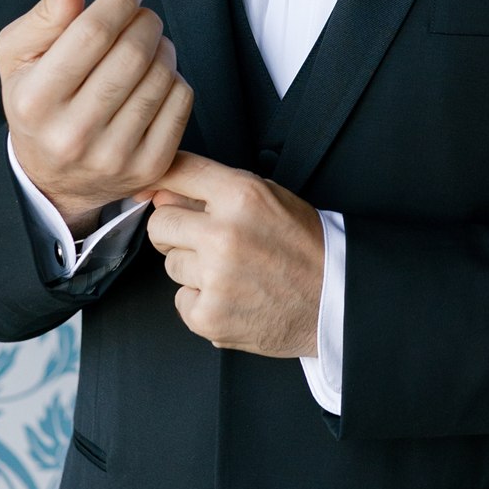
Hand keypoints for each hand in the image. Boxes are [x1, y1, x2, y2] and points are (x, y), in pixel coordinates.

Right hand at [0, 0, 194, 232]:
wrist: (52, 178)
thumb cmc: (36, 101)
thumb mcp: (20, 56)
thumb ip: (47, 13)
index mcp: (35, 101)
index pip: (92, 33)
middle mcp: (72, 135)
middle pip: (133, 53)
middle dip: (145, 21)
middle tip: (141, 16)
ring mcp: (113, 156)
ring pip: (161, 75)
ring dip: (162, 47)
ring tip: (146, 45)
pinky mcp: (148, 168)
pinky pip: (181, 101)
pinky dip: (174, 78)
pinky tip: (153, 79)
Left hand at [141, 152, 324, 359]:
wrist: (335, 300)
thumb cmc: (304, 246)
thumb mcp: (270, 198)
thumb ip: (216, 190)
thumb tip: (161, 192)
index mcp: (241, 195)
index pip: (178, 171)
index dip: (161, 181)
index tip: (152, 190)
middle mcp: (223, 234)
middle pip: (160, 223)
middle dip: (177, 232)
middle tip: (209, 243)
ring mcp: (214, 278)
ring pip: (169, 264)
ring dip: (192, 270)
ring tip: (232, 273)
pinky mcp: (209, 316)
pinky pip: (180, 300)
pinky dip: (201, 302)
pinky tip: (232, 298)